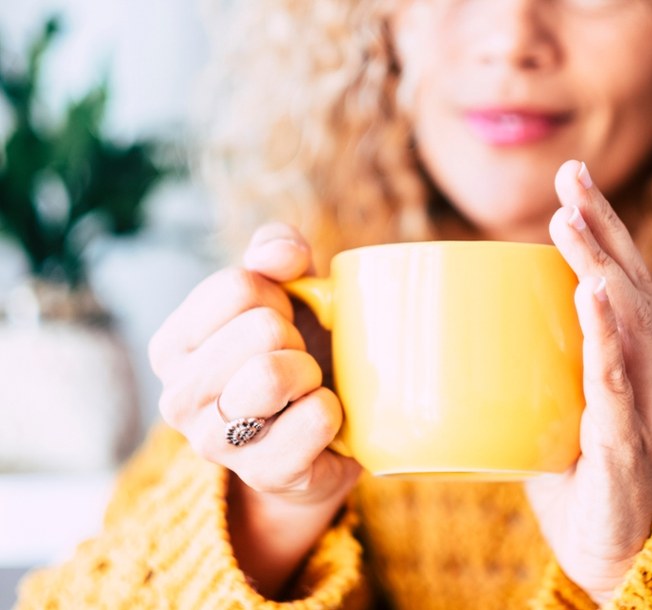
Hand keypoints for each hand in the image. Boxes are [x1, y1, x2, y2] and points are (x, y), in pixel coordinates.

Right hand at [148, 222, 360, 595]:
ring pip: (275, 375)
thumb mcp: (283, 292)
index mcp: (172, 346)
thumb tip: (285, 254)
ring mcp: (216, 443)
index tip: (280, 320)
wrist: (320, 438)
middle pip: (262, 328)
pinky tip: (322, 420)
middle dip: (295, 336)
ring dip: (310, 372)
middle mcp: (178, 398)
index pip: (237, 286)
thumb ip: (274, 250)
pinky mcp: (264, 474)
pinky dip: (334, 410)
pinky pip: (315, 419)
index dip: (278, 295)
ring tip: (305, 387)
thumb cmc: (295, 353)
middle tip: (296, 359)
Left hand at [525, 161, 651, 602]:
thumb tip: (457, 325)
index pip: (623, 279)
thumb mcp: (551, 404)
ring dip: (600, 268)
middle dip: (601, 229)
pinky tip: (596, 299)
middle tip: (571, 181)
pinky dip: (607, 339)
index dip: (604, 227)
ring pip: (630, 326)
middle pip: (631, 287)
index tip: (573, 179)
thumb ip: (528, 364)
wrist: (606, 549)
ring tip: (572, 224)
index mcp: (637, 358)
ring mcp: (647, 408)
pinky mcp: (628, 446)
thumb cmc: (576, 473)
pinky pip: (619, 387)